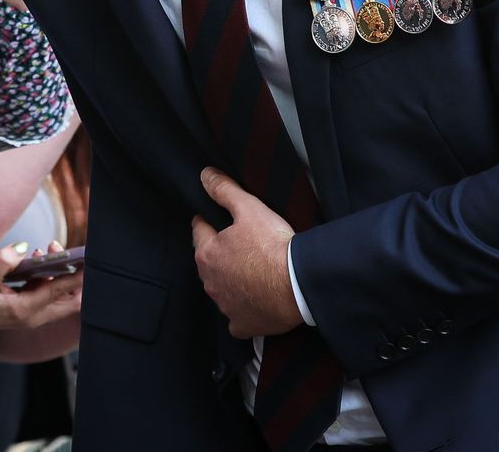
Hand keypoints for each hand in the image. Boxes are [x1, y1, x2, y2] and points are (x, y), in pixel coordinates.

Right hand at [0, 243, 83, 336]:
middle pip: (68, 301)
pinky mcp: (22, 310)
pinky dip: (48, 279)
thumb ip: (3, 261)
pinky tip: (39, 261)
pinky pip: (44, 295)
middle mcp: (31, 316)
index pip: (59, 290)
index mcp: (24, 310)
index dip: (76, 275)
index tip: (87, 260)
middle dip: (75, 278)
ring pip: (57, 298)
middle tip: (73, 254)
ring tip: (50, 250)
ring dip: (60, 276)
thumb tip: (23, 248)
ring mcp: (27, 314)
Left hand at [191, 168, 303, 338]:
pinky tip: (251, 304)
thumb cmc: (273, 246)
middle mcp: (210, 282)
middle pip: (208, 262)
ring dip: (228, 282)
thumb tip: (205, 175)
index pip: (199, 231)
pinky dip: (241, 312)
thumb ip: (224, 190)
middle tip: (237, 246)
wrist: (299, 285)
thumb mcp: (249, 209)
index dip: (207, 223)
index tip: (214, 220)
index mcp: (207, 253)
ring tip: (247, 273)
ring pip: (220, 290)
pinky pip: (235, 319)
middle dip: (217, 253)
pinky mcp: (242, 323)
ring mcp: (225, 305)